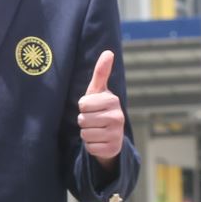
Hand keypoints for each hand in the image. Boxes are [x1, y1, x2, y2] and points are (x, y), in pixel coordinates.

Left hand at [78, 50, 125, 166]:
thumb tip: (108, 52)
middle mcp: (118, 117)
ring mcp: (117, 134)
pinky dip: (90, 145)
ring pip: (85, 133)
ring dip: (86, 133)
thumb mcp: (98, 91)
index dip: (83, 107)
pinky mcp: (112, 149)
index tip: (92, 107)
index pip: (83, 104)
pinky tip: (99, 141)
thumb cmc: (100, 109)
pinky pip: (89, 147)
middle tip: (94, 120)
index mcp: (113, 101)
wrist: (111, 136)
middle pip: (82, 119)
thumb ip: (101, 72)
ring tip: (96, 130)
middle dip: (84, 120)